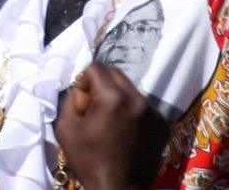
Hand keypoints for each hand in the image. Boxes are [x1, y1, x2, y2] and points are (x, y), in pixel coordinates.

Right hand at [55, 63, 168, 189]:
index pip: (96, 67)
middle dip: (101, 86)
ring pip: (130, 89)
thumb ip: (72, 98)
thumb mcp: (65, 127)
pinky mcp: (163, 124)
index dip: (83, 83)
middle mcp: (138, 99)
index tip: (83, 106)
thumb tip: (83, 89)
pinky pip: (142, 105)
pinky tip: (125, 133)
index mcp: (113, 98)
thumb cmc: (88, 161)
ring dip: (117, 99)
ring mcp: (154, 112)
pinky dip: (131, 112)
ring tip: (111, 124)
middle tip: (95, 112)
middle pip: (115, 73)